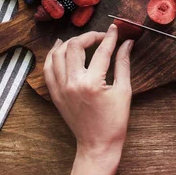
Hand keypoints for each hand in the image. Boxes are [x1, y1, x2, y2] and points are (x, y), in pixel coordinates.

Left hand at [44, 25, 133, 174]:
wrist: (97, 145)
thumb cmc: (114, 121)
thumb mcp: (124, 91)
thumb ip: (123, 63)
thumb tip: (127, 43)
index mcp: (92, 83)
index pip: (101, 51)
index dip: (109, 37)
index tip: (115, 29)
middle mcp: (73, 83)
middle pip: (75, 47)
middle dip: (88, 36)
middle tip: (100, 36)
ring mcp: (61, 88)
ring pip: (57, 54)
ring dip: (69, 43)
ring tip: (80, 39)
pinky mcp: (55, 94)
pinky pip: (48, 69)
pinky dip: (52, 56)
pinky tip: (60, 49)